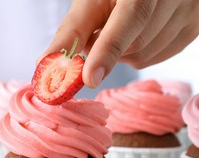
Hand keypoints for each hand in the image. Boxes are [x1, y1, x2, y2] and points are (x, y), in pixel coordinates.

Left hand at [38, 0, 198, 87]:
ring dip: (121, 53)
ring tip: (117, 29)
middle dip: (107, 49)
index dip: (109, 49)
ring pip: (145, 55)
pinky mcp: (193, 27)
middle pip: (136, 44)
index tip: (89, 78)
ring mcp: (189, 11)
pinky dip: (137, 54)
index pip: (132, 17)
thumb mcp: (90, 2)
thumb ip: (73, 31)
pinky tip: (134, 35)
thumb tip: (45, 64)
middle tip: (96, 35)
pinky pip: (157, 57)